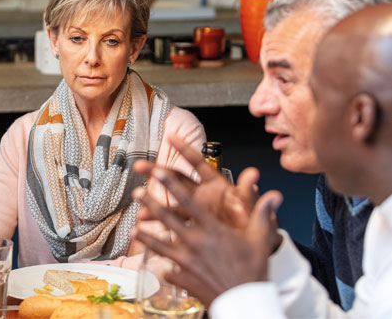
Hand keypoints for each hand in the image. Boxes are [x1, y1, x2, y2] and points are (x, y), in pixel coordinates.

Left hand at [134, 185, 282, 306]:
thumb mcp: (260, 239)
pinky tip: (160, 268)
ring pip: (159, 244)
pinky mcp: (183, 277)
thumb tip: (273, 195)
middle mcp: (194, 242)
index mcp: (211, 229)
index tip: (158, 172)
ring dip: (145, 235)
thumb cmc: (253, 269)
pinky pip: (169, 271)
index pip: (187, 201)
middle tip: (137, 192)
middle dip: (150, 203)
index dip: (171, 185)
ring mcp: (185, 260)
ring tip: (133, 229)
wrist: (246, 302)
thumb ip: (261, 214)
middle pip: (166, 218)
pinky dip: (165, 269)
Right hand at [135, 136, 281, 250]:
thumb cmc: (250, 228)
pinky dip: (157, 222)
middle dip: (157, 171)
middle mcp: (201, 195)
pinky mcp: (188, 227)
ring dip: (152, 199)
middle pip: (176, 178)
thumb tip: (254, 174)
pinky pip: (169, 222)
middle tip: (140, 165)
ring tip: (139, 197)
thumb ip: (248, 192)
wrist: (248, 255)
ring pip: (169, 201)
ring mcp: (193, 210)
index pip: (198, 163)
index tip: (171, 137)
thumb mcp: (249, 210)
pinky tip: (144, 223)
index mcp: (216, 186)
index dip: (185, 149)